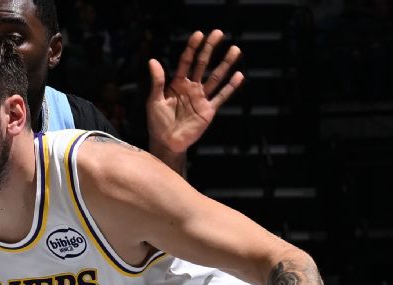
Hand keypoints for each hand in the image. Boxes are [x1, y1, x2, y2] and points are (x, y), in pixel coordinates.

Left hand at [146, 30, 244, 157]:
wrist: (167, 142)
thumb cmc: (158, 122)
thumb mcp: (154, 100)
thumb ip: (157, 81)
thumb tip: (153, 60)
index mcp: (177, 83)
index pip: (186, 61)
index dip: (192, 48)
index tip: (199, 34)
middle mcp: (191, 88)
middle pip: (203, 64)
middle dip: (210, 49)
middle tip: (219, 33)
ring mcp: (201, 98)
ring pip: (215, 77)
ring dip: (225, 64)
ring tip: (235, 50)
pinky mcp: (208, 110)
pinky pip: (221, 97)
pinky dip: (230, 87)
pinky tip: (239, 75)